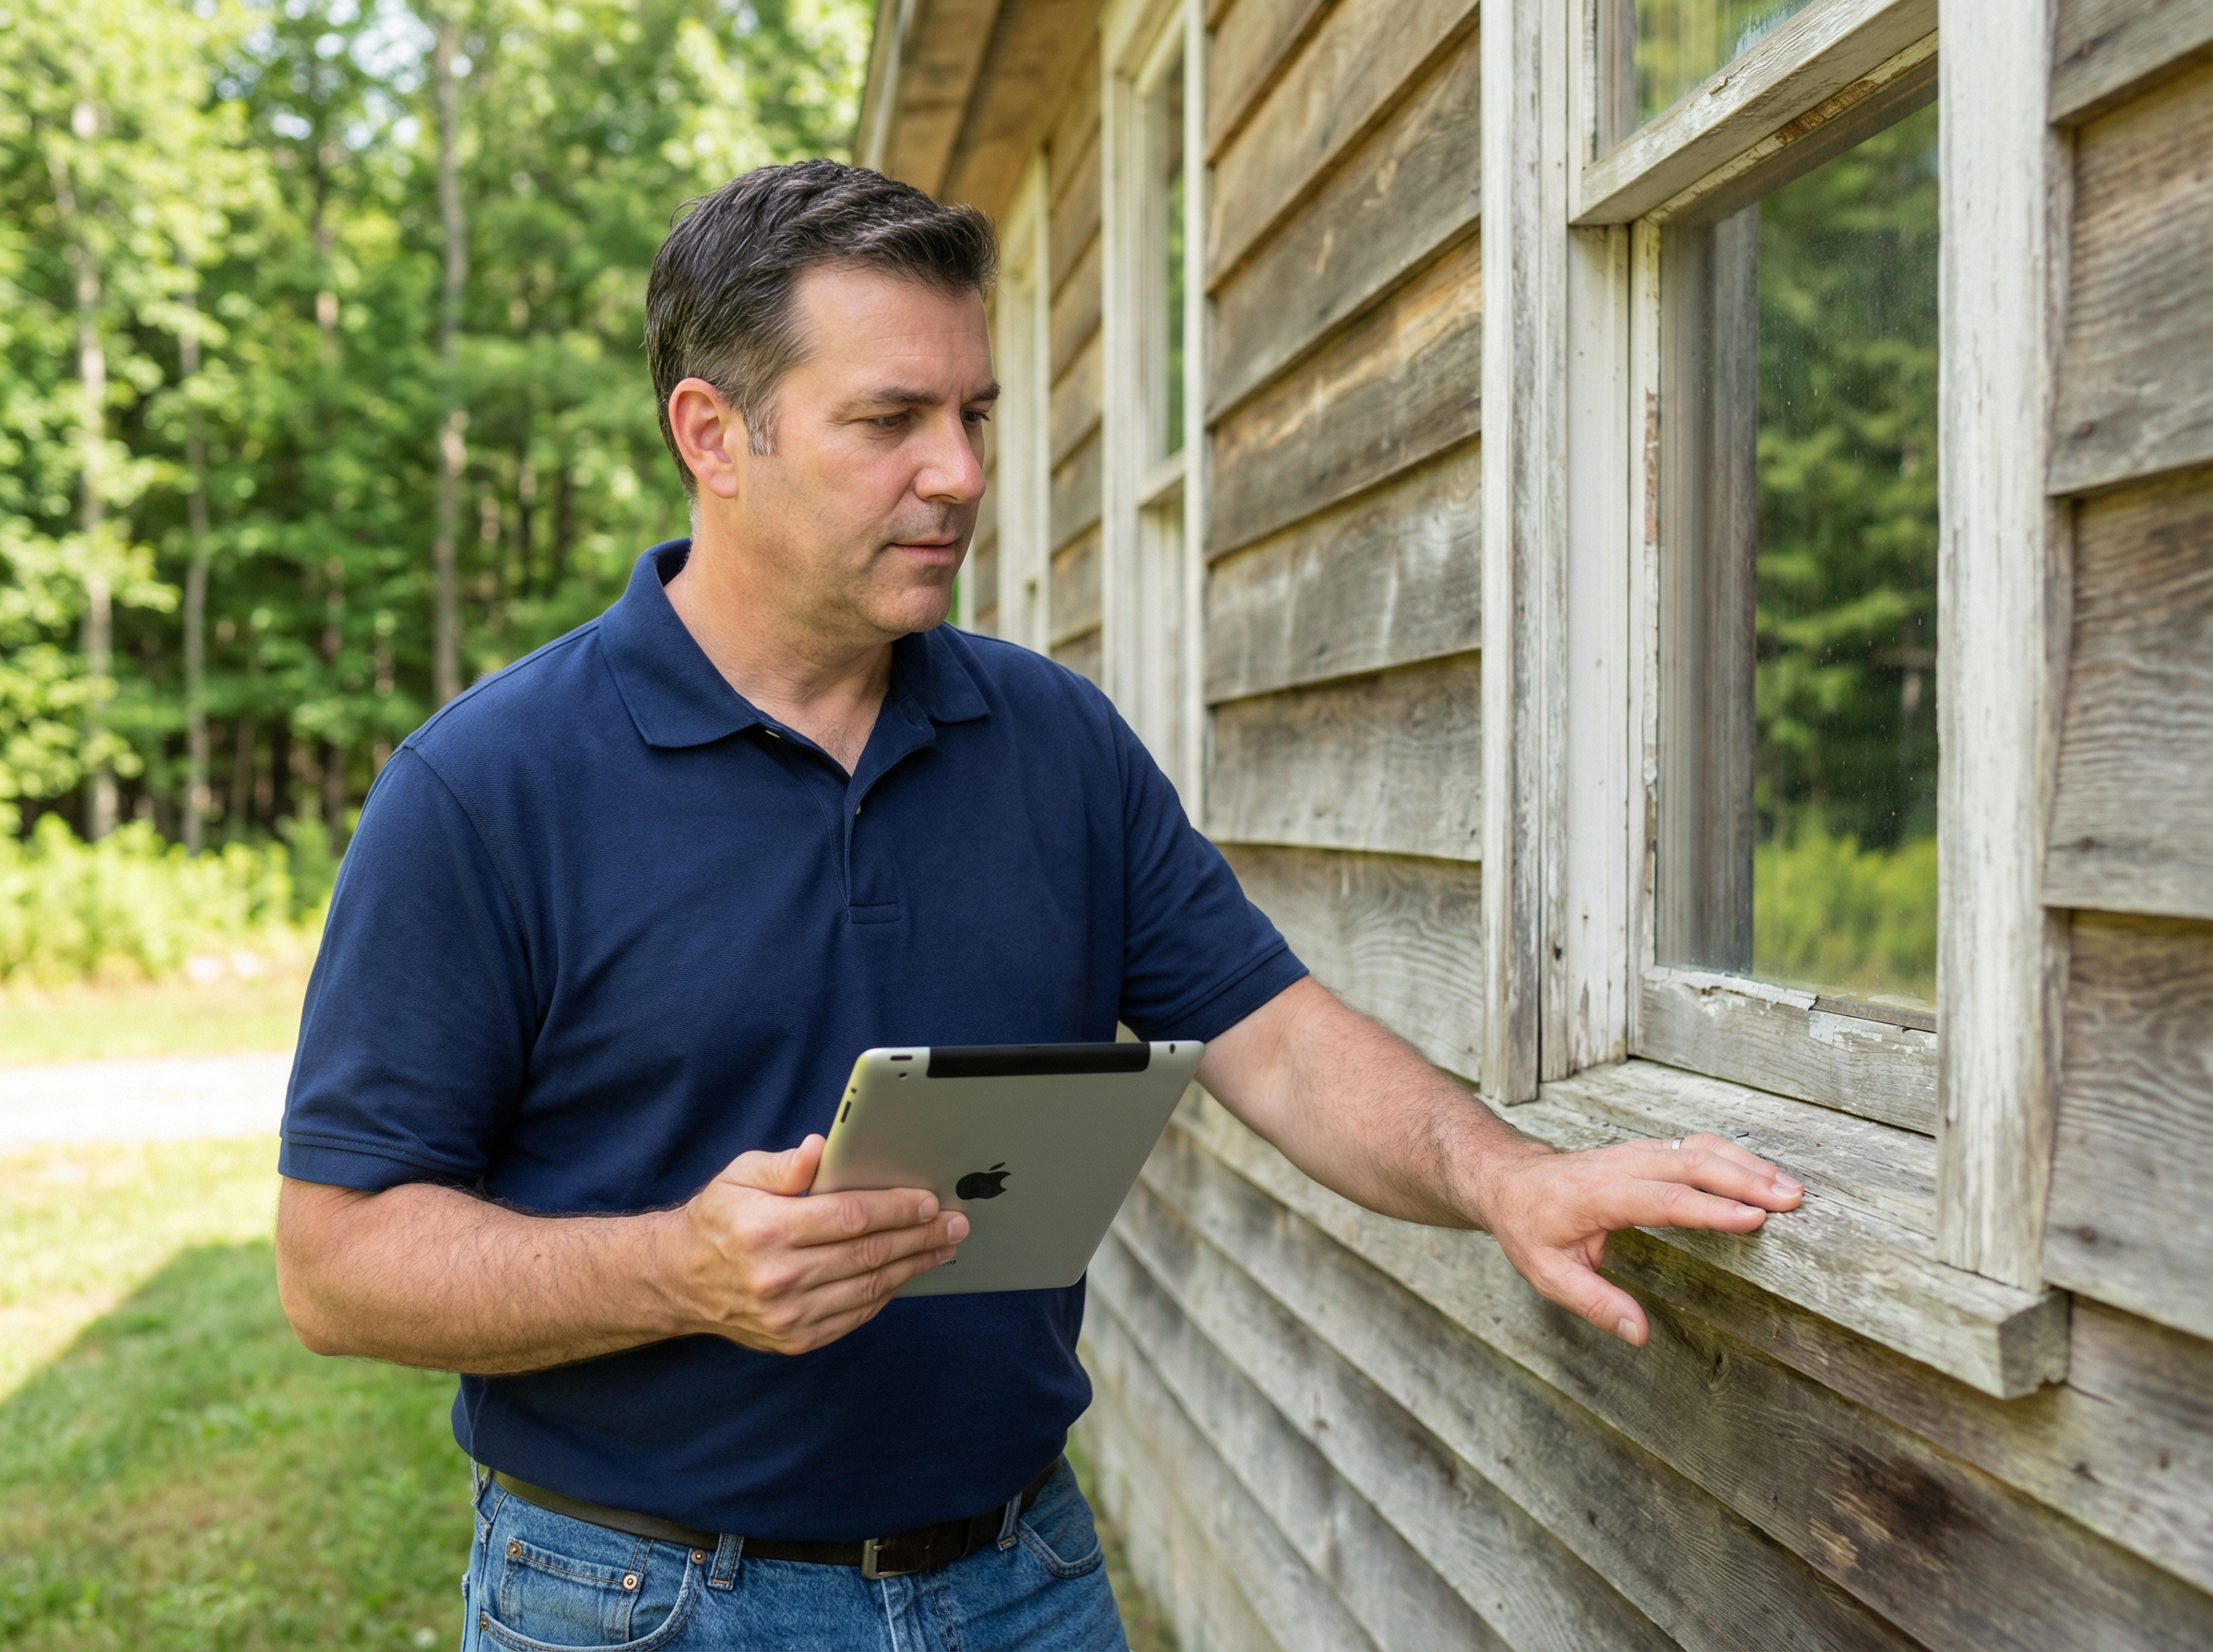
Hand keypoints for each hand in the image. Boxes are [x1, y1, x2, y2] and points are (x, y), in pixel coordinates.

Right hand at [665, 1134, 965, 1354]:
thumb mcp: (738, 1176)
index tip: (929, 1200)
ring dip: (914, 1266)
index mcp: (767, 1230)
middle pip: (869, 1254)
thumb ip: (784, 1165)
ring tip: (943, 1247)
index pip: (850, 1217)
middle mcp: (778, 1277)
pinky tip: (907, 1273)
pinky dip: (887, 1293)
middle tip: (954, 1223)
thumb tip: (821, 1149)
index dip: (897, 1209)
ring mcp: (788, 1316)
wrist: (679, 1281)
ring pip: (870, 1288)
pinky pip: (856, 1315)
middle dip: (920, 1237)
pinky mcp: (796, 1340)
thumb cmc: (717, 1220)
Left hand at [1477, 1133, 1802, 1346]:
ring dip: (1746, 1164)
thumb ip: (1593, 1302)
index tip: (1755, 1217)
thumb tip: (1637, 1332)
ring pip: (1698, 1148)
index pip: (1664, 1199)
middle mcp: (1621, 1165)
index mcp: (1599, 1195)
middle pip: (1691, 1163)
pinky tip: (1762, 1172)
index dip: (1710, 1209)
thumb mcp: (1546, 1274)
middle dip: (1745, 1179)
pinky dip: (1732, 1157)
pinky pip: (1694, 1146)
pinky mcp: (1646, 1151)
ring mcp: (1635, 1153)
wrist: (1508, 1180)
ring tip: (1791, 1188)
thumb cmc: (1528, 1227)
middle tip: (1792, 1200)